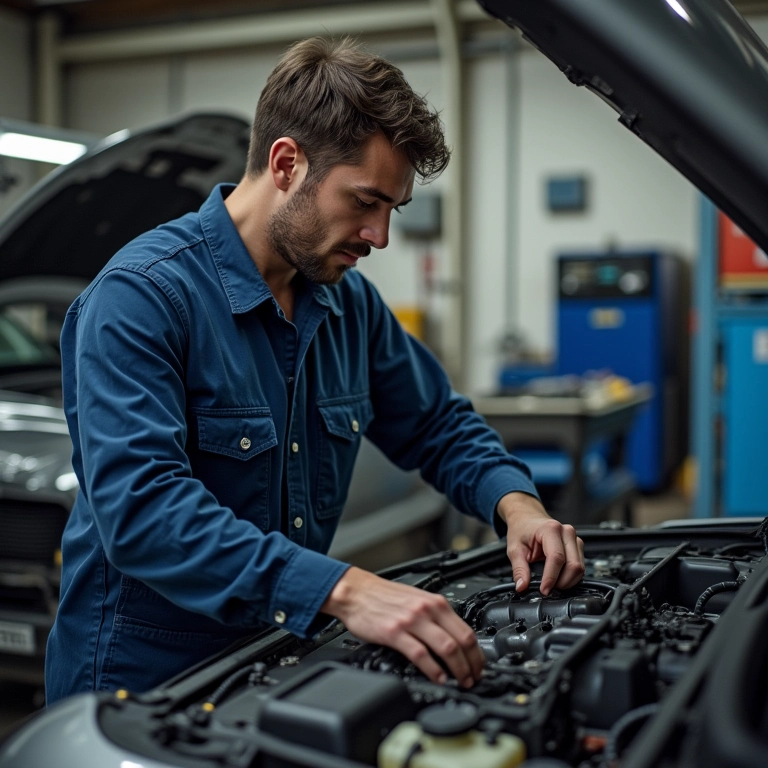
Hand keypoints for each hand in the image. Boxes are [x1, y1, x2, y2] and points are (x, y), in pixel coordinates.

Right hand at [320, 566, 484, 687]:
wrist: (356, 591)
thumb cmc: (383, 596)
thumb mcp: (417, 599)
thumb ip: (435, 617)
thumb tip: (453, 640)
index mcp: (434, 602)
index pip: (466, 630)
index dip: (477, 653)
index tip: (479, 666)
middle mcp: (426, 610)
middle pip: (461, 641)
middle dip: (472, 665)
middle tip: (474, 678)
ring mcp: (411, 621)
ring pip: (446, 648)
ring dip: (458, 669)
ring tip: (460, 681)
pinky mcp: (394, 632)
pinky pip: (420, 654)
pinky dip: (433, 669)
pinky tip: (438, 678)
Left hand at [496, 492, 584, 594]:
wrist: (527, 518)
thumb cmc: (521, 530)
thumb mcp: (514, 549)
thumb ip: (519, 568)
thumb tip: (522, 586)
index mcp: (550, 529)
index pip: (556, 558)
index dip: (551, 577)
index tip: (544, 590)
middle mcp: (566, 532)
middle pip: (573, 564)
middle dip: (562, 582)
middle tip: (547, 589)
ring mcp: (575, 538)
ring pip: (580, 567)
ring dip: (568, 581)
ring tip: (552, 584)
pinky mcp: (577, 546)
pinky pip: (580, 566)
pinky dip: (571, 577)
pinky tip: (559, 579)